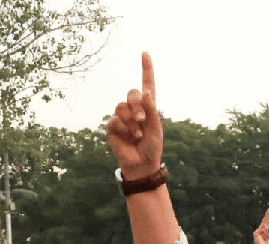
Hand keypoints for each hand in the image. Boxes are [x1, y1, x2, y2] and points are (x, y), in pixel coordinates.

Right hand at [106, 52, 162, 180]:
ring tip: (138, 134)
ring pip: (121, 107)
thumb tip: (146, 91)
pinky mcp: (112, 127)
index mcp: (148, 107)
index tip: (145, 53)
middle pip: (131, 93)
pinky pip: (114, 120)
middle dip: (137, 104)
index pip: (147, 84)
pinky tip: (129, 138)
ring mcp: (122, 117)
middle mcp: (134, 109)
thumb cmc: (152, 146)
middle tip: (143, 119)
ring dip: (131, 121)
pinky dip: (124, 129)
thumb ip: (151, 110)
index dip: (146, 69)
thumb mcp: (156, 127)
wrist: (142, 164)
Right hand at [252, 209, 268, 243]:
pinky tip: (262, 237)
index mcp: (265, 231)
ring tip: (265, 238)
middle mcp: (261, 229)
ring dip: (267, 233)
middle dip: (267, 215)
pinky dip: (265, 234)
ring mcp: (258, 230)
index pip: (268, 223)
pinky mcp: (256, 232)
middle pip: (264, 221)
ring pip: (266, 227)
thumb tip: (268, 227)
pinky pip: (263, 230)